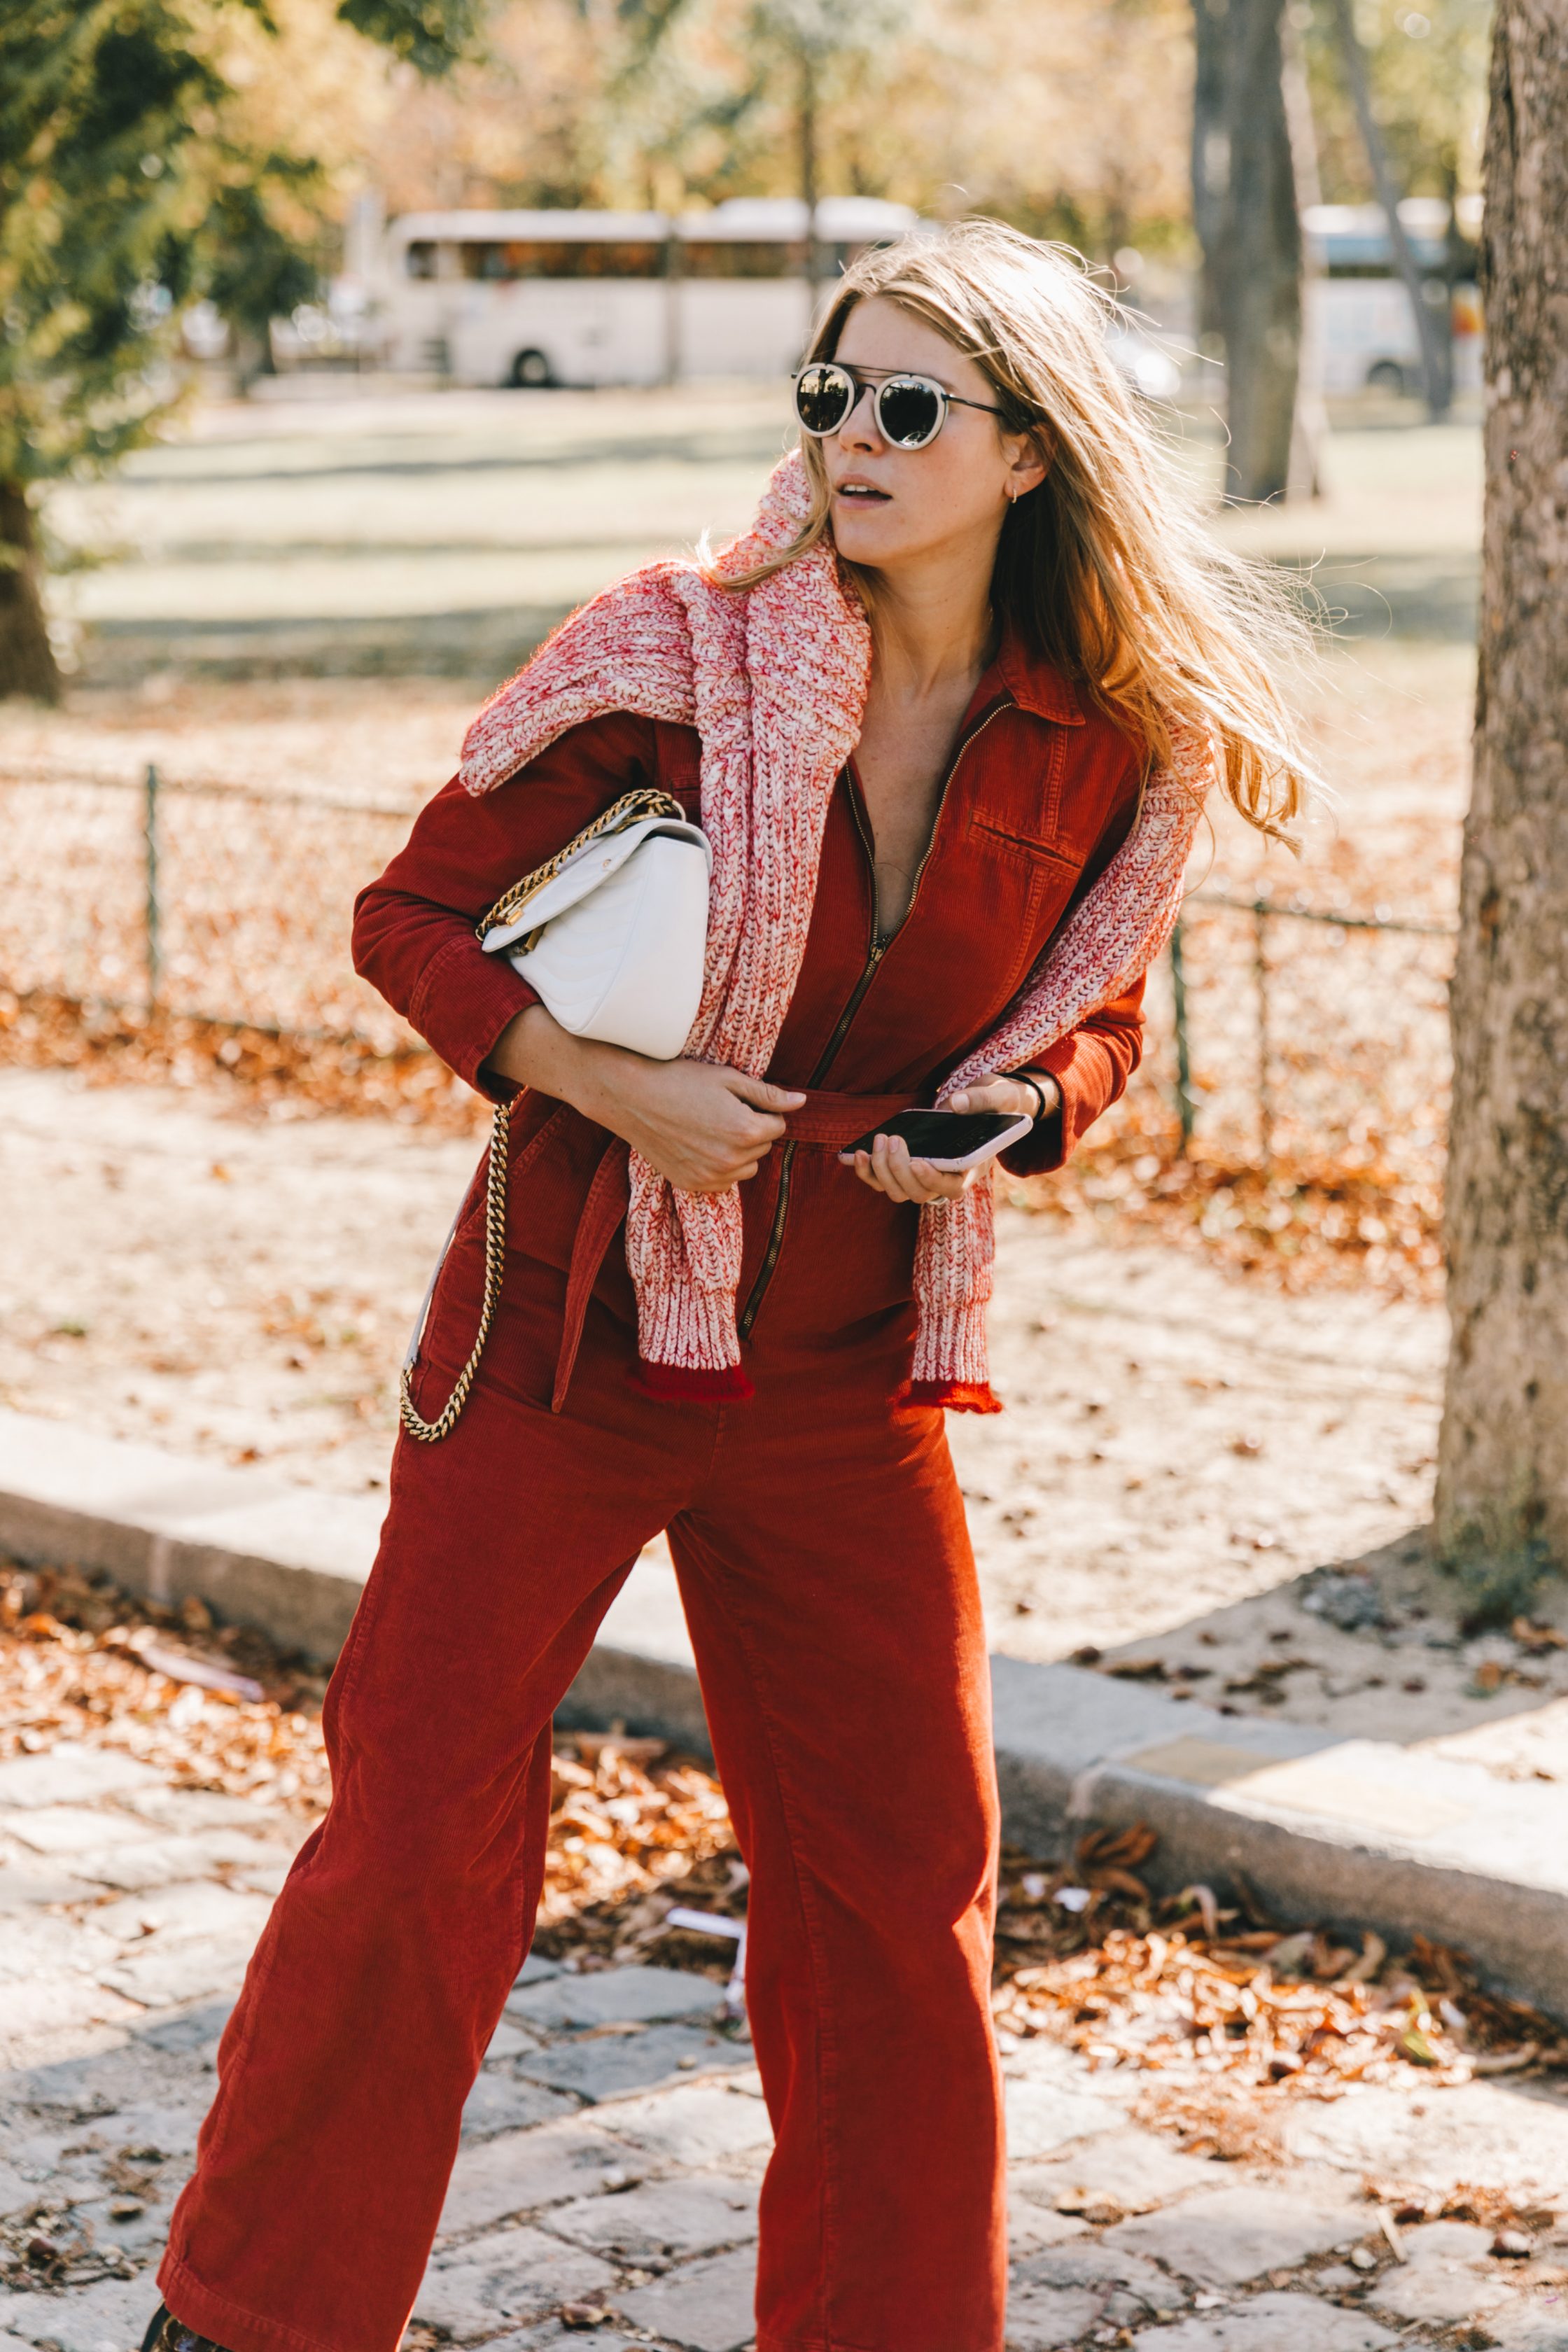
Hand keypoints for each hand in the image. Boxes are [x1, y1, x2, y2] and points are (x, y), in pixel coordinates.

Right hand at [487, 1005, 802, 1192]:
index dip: (762, 1110)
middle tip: (720, 1110)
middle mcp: (731, 1160)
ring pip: (746, 1168)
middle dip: (751, 1129)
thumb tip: (801, 1103)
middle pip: (763, 1147)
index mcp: (746, 1131)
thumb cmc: (679, 1080)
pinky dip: (719, 1167)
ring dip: (738, 1152)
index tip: (738, 1099)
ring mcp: (710, 1177)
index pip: (778, 1126)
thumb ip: (768, 1095)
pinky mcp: (691, 1184)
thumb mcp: (728, 1079)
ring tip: (710, 1127)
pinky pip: (723, 1181)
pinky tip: (699, 1145)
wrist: (631, 1097)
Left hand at [850, 1070, 1057, 1206]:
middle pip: (918, 1194)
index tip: (918, 1161)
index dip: (932, 1181)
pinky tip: (851, 1153)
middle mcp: (947, 1179)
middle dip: (899, 1170)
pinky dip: (865, 1171)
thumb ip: (981, 1099)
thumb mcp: (999, 1096)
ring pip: (897, 1191)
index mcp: (972, 1168)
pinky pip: (881, 1181)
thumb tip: (954, 1104)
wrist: (987, 1104)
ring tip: (878, 1139)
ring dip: (881, 1170)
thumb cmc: (998, 1103)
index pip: (951, 1189)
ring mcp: (924, 1176)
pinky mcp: (906, 1169)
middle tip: (891, 1139)